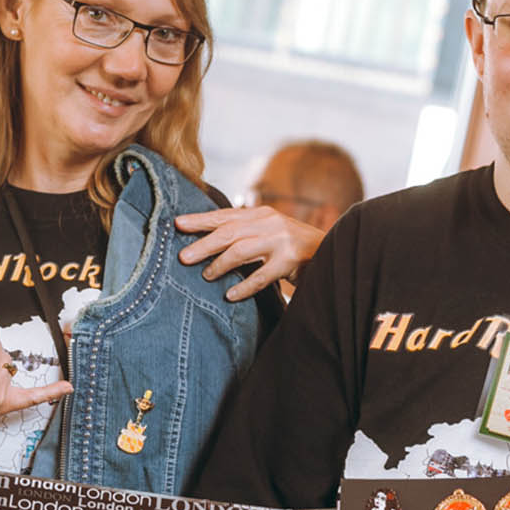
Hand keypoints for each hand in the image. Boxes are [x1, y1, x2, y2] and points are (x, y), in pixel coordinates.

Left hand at [175, 205, 322, 300]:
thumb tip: (208, 239)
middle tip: (182, 257)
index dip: (201, 220)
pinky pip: (261, 276)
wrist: (332, 252)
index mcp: (262, 214)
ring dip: (220, 264)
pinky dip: (244, 287)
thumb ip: (245, 231)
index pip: (225, 215)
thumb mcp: (269, 231)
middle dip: (203, 244)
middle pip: (228, 232)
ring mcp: (281, 241)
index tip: (177, 224)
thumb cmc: (292, 246)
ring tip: (205, 276)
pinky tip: (230, 295)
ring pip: (241, 250)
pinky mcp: (290, 261)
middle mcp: (270, 223)